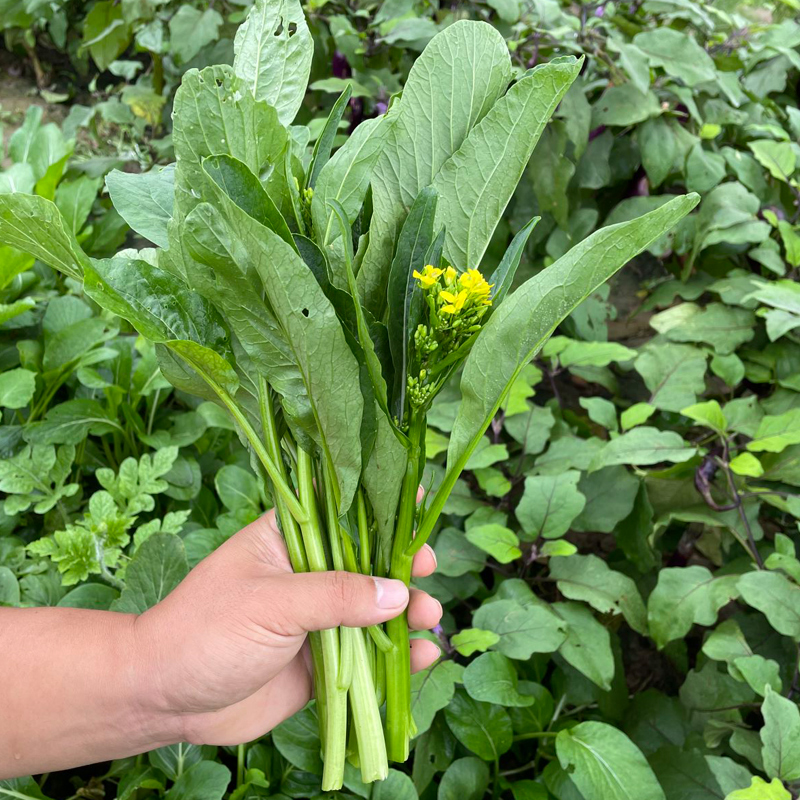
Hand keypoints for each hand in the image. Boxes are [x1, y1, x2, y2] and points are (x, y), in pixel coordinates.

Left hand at [136, 508, 441, 745]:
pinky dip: (396, 658)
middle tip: (427, 568)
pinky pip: (367, 657)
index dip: (380, 506)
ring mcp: (316, 620)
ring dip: (406, 612)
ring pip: (373, 611)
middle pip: (367, 562)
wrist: (166, 699)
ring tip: (428, 617)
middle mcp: (307, 575)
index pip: (340, 511)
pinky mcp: (321, 663)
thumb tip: (397, 593)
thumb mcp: (272, 603)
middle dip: (401, 565)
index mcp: (288, 541)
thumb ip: (336, 596)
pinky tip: (422, 657)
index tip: (419, 502)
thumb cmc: (206, 631)